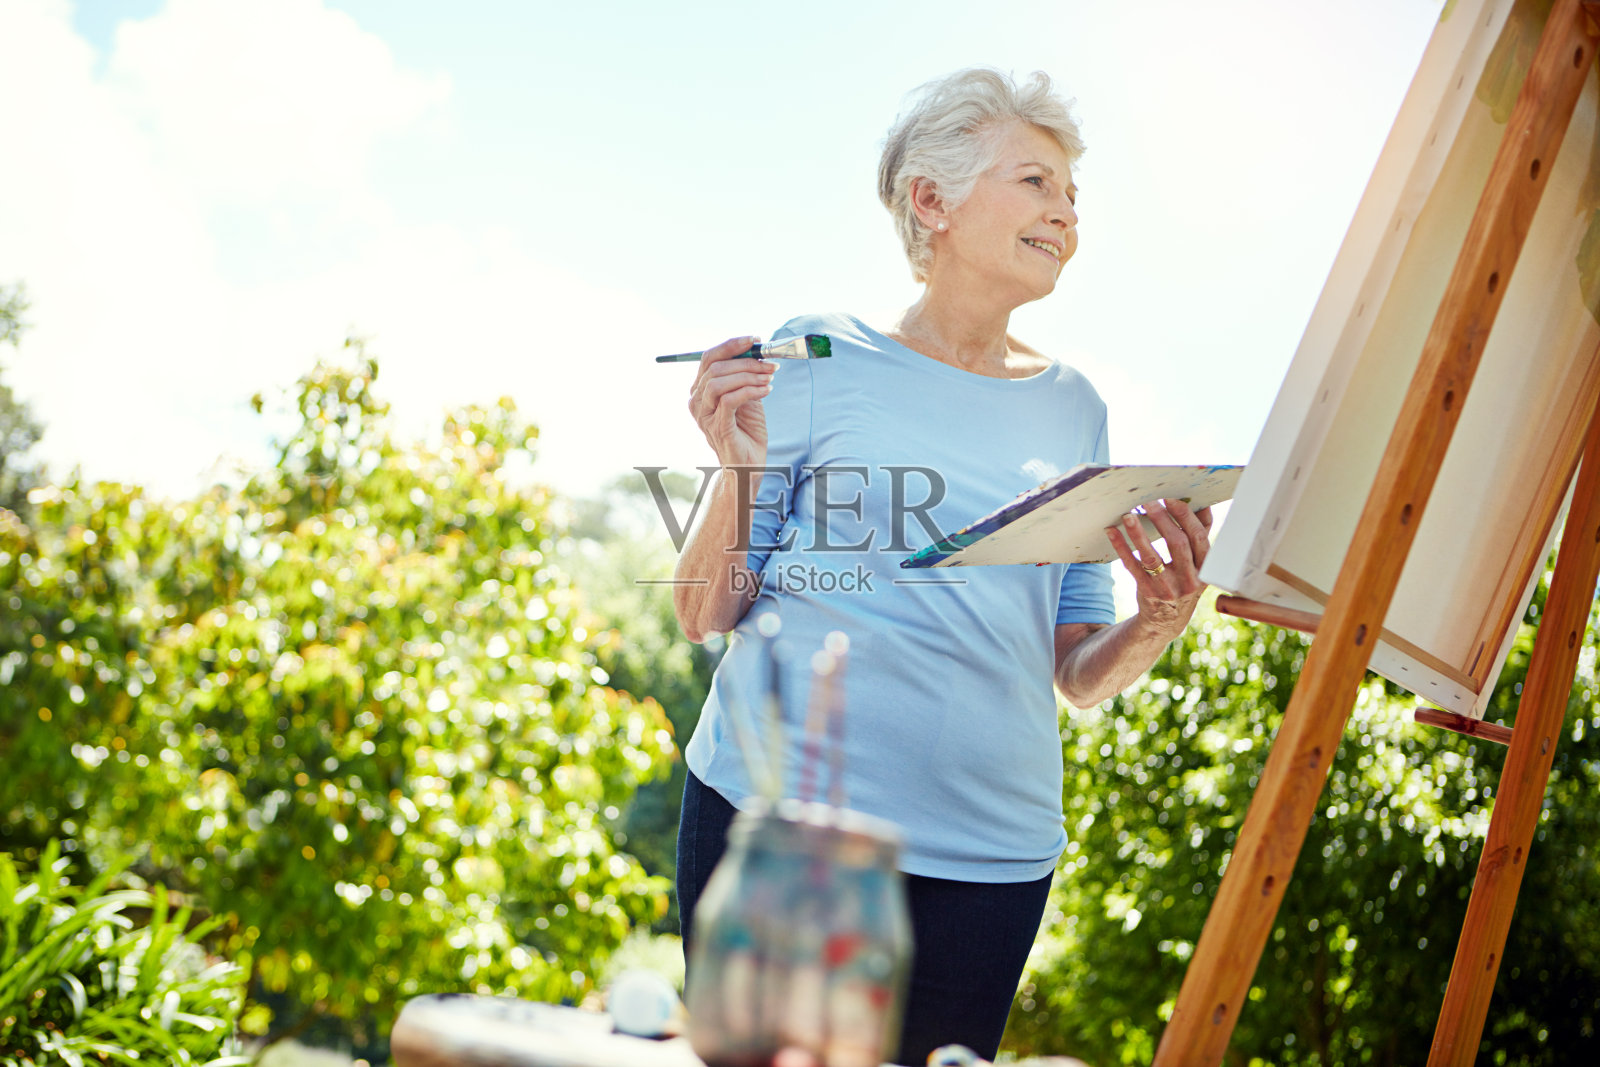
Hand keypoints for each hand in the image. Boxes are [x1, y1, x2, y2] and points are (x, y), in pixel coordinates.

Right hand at [688, 335, 776, 468]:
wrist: (749, 466)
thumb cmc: (747, 431)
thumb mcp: (746, 396)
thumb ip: (745, 376)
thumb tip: (757, 351)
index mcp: (701, 390)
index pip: (709, 358)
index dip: (731, 345)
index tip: (755, 340)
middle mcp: (697, 401)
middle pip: (714, 367)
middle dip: (746, 361)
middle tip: (770, 364)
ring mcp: (705, 416)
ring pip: (719, 382)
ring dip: (748, 375)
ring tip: (769, 379)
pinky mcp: (718, 427)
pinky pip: (729, 400)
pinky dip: (750, 391)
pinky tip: (766, 391)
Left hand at [1106, 498, 1213, 639]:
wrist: (1168, 619)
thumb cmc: (1184, 580)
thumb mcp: (1199, 564)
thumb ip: (1201, 535)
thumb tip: (1203, 502)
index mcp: (1206, 569)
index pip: (1199, 538)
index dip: (1186, 517)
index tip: (1171, 498)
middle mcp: (1190, 579)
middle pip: (1177, 544)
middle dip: (1163, 520)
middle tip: (1149, 502)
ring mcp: (1168, 587)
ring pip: (1152, 557)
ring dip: (1139, 533)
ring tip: (1129, 514)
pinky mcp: (1147, 591)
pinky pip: (1132, 566)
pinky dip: (1121, 547)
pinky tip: (1112, 531)